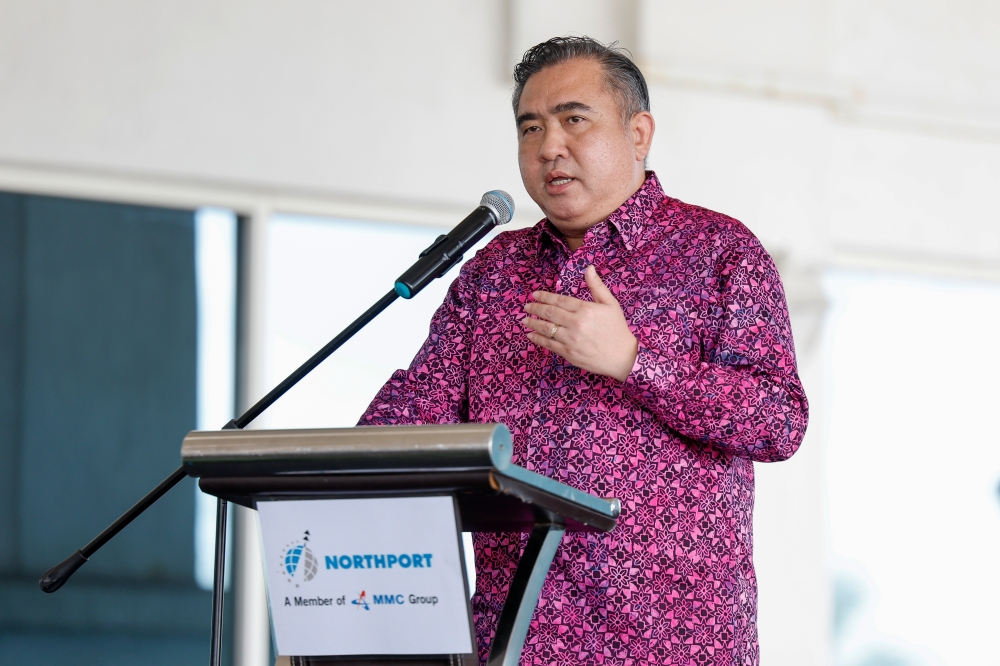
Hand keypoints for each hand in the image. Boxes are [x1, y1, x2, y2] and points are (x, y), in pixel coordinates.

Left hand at [521, 265, 638, 381]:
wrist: (622, 357)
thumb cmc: (617, 329)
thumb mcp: (610, 304)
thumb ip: (597, 286)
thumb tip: (589, 268)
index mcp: (585, 309)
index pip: (559, 300)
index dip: (544, 297)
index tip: (534, 295)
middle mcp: (576, 323)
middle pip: (549, 313)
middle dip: (535, 308)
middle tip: (526, 306)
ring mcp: (571, 339)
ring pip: (546, 329)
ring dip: (533, 323)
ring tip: (524, 320)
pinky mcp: (568, 353)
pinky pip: (548, 344)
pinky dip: (537, 339)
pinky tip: (531, 335)